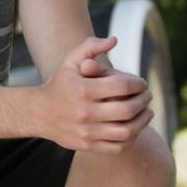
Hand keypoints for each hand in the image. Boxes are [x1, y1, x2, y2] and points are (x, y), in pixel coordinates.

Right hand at [36, 36, 152, 153]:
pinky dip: (132, 138)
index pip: (121, 86)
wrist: (39, 113)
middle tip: (147, 95)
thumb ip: (90, 46)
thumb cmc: (61, 84)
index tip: (141, 83)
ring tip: (146, 111)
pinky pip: (119, 147)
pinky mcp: (88, 146)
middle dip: (143, 100)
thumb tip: (114, 40)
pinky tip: (135, 127)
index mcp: (82, 89)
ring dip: (143, 120)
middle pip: (127, 109)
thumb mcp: (70, 61)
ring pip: (127, 131)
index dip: (137, 83)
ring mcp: (87, 131)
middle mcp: (84, 112)